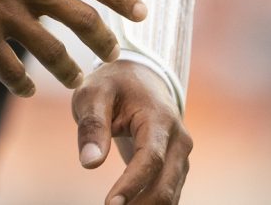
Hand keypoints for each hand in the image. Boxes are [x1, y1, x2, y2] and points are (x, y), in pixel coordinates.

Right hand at [0, 0, 146, 96]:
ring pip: (53, 53)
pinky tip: (26, 90)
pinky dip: (23, 85)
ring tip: (76, 79)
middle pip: (82, 20)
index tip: (142, 12)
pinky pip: (12, 71)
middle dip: (104, 41)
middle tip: (114, 54)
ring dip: (69, 70)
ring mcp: (5, 14)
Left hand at [73, 61, 191, 204]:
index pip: (151, 158)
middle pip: (165, 185)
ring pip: (169, 196)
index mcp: (160, 119)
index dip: (132, 184)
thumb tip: (90, 164)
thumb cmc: (113, 84)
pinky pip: (166, 195)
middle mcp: (179, 140)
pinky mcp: (175, 168)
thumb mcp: (94, 94)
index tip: (110, 204)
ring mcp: (180, 157)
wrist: (141, 77)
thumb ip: (92, 126)